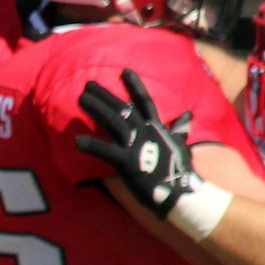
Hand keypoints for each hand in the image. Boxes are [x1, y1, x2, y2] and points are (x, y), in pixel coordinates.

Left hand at [76, 68, 198, 220]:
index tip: (124, 71)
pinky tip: (76, 140)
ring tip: (80, 99)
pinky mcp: (128, 162)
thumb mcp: (180, 145)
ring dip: (96, 109)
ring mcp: (137, 145)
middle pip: (122, 108)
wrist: (181, 192)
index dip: (135, 86)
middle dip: (105, 95)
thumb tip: (188, 115)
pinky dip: (92, 145)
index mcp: (157, 128)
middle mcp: (146, 132)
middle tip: (87, 84)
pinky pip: (106, 151)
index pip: (144, 101)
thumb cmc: (180, 171)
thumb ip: (179, 129)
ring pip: (113, 121)